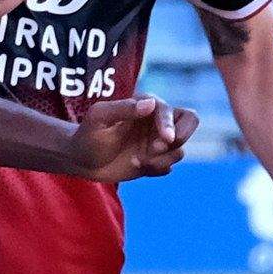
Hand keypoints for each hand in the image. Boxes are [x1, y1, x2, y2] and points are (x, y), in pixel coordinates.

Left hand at [67, 95, 199, 181]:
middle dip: (180, 138)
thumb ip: (123, 108)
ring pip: (179, 150)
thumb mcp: (99, 117)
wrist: (81, 159)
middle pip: (191, 122)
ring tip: (138, 161)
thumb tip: (150, 104)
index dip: (171, 125)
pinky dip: (156, 169)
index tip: (165, 139)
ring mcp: (158, 142)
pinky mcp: (155, 161)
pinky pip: (169, 166)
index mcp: (147, 105)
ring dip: (162, 159)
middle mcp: (157, 122)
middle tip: (156, 149)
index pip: (172, 111)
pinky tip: (136, 165)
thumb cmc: (87, 133)